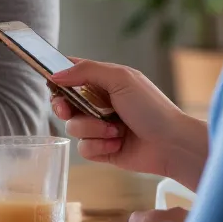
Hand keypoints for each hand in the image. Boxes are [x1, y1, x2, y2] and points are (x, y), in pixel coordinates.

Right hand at [49, 59, 207, 187]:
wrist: (171, 143)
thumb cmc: (151, 107)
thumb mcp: (120, 79)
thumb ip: (87, 71)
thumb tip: (55, 74)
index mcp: (104, 82)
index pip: (72, 74)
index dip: (58, 78)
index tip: (51, 82)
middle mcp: (99, 103)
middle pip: (64, 103)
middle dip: (63, 107)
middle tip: (67, 110)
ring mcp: (99, 127)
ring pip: (73, 127)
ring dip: (92, 129)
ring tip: (115, 130)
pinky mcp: (102, 150)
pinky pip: (83, 149)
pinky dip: (99, 147)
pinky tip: (117, 145)